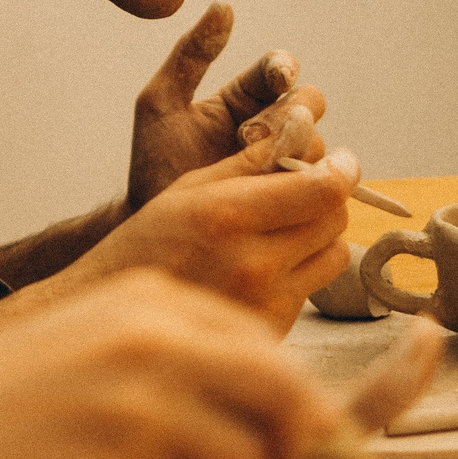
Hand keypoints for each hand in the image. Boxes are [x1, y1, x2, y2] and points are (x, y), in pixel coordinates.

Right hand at [0, 273, 339, 458]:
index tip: (290, 433)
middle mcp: (153, 341)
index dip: (290, 395)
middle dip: (293, 444)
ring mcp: (138, 405)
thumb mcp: (88, 337)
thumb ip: (169, 350)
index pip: (265, 341)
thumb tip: (264, 394)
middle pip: (281, 393)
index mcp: (147, 299)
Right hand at [81, 145, 358, 327]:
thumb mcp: (189, 188)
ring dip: (322, 233)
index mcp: (231, 216)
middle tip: (308, 187)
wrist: (115, 313)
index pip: (324, 189)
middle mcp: (254, 262)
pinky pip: (313, 286)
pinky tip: (269, 261)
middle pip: (335, 218)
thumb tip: (302, 130)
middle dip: (328, 196)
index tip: (341, 161)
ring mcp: (266, 301)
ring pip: (334, 253)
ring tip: (290, 225)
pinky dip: (302, 267)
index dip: (342, 169)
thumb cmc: (148, 242)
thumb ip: (249, 161)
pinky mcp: (272, 328)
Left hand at [126, 3, 324, 209]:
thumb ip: (190, 55)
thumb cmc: (154, 163)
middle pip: (310, 103)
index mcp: (244, 97)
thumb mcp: (161, 103)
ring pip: (319, 144)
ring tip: (255, 167)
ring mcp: (285, 164)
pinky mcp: (294, 198)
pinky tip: (281, 190)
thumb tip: (224, 5)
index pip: (279, 69)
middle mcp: (272, 127)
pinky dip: (308, 183)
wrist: (157, 225)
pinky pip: (320, 184)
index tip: (277, 75)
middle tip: (255, 132)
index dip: (282, 68)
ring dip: (295, 151)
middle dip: (291, 112)